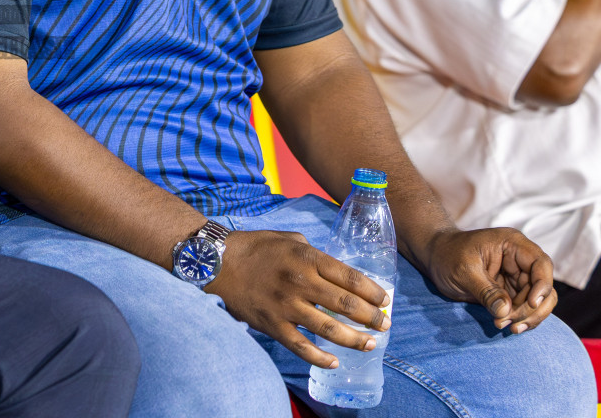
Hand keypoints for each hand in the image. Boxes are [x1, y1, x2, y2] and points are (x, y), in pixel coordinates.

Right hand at [206, 229, 389, 367]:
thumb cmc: (253, 247)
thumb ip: (312, 252)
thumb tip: (331, 267)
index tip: (385, 300)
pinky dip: (319, 358)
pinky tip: (334, 362)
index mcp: (306, 258)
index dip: (373, 292)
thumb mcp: (287, 238)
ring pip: (329, 329)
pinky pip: (300, 346)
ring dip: (354, 339)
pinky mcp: (272, 324)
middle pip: (346, 304)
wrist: (216, 262)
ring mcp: (286, 306)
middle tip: (384, 325)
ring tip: (370, 344)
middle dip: (371, 317)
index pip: (350, 277)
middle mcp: (300, 282)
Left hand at [421, 227, 556, 332]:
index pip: (541, 264)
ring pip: (538, 301)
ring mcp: (517, 277)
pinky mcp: (511, 292)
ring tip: (504, 326)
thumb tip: (506, 311)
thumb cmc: (447, 255)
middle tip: (511, 323)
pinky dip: (519, 319)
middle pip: (543, 287)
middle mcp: (519, 260)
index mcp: (512, 244)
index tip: (532, 303)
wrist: (434, 258)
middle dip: (531, 308)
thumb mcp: (463, 271)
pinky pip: (525, 308)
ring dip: (526, 317)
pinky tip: (504, 325)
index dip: (542, 285)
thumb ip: (485, 290)